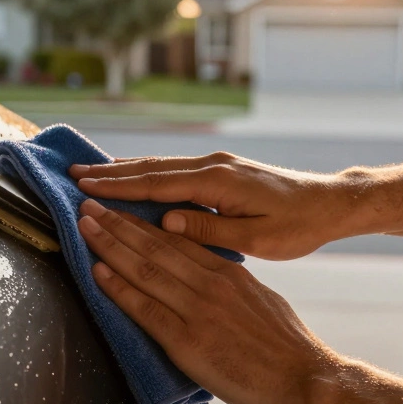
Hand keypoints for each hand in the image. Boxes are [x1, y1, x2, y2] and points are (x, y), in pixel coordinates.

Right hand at [70, 152, 345, 259]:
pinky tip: (133, 177)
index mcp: (217, 181)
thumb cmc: (297, 226)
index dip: (116, 188)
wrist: (330, 203)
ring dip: (125, 170)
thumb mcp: (256, 238)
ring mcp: (218, 165)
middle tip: (72, 175)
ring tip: (92, 173)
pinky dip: (148, 173)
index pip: (155, 185)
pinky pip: (175, 170)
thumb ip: (209, 230)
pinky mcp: (223, 171)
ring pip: (161, 166)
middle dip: (110, 173)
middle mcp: (213, 166)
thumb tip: (166, 223)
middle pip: (151, 169)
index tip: (83, 188)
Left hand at [75, 199, 339, 403]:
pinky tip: (97, 272)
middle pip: (155, 245)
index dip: (142, 223)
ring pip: (145, 269)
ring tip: (84, 226)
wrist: (308, 380)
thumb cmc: (289, 349)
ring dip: (109, 246)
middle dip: (117, 223)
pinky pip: (146, 309)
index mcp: (229, 273)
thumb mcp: (262, 302)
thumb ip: (233, 288)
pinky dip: (118, 288)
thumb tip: (217, 284)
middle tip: (88, 204)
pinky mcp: (189, 342)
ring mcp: (199, 311)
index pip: (177, 240)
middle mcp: (211, 284)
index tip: (119, 208)